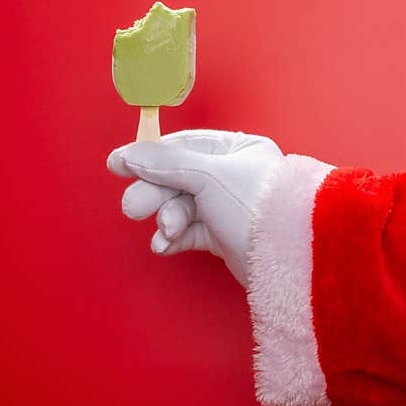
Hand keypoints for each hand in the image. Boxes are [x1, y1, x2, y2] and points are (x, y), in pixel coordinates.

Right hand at [107, 129, 284, 286]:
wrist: (286, 259)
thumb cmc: (259, 208)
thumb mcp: (209, 176)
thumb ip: (166, 163)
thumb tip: (128, 153)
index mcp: (239, 151)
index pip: (185, 146)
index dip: (150, 156)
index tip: (118, 164)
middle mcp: (235, 176)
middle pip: (179, 178)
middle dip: (155, 194)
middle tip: (132, 208)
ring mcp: (230, 208)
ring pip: (183, 208)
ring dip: (168, 220)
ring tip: (167, 232)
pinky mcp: (226, 237)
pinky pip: (190, 233)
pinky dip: (174, 238)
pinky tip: (164, 246)